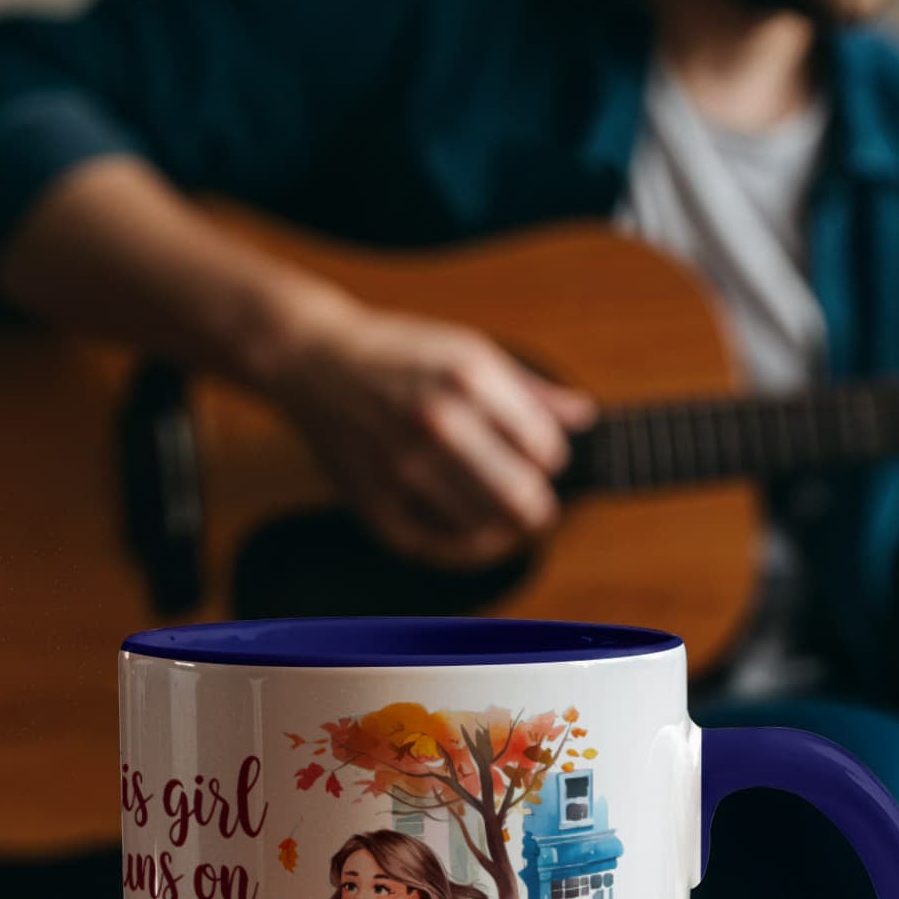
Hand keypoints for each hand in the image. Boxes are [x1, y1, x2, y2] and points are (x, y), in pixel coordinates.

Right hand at [252, 285, 594, 569]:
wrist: (313, 362)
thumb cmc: (400, 354)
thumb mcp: (469, 350)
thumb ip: (530, 390)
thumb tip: (585, 417)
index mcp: (469, 377)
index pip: (546, 449)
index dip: (551, 458)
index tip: (539, 456)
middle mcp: (438, 422)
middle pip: (522, 497)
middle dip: (539, 506)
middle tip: (535, 504)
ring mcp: (404, 466)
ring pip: (487, 529)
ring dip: (506, 530)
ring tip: (504, 518)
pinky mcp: (376, 502)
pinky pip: (441, 548)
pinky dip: (468, 549)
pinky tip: (475, 535)